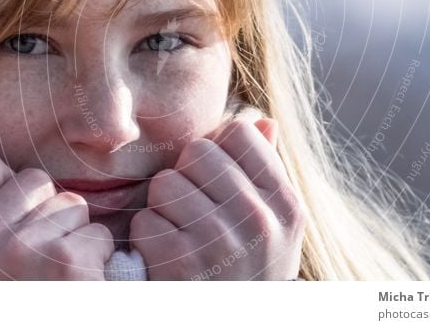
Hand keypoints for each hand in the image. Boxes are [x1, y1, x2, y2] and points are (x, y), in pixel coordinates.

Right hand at [0, 152, 113, 278]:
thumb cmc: (11, 302)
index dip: (10, 189)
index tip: (14, 223)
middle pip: (34, 180)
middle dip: (47, 212)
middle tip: (40, 258)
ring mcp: (19, 250)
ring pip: (70, 204)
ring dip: (75, 235)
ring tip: (58, 273)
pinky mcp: (65, 261)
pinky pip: (98, 231)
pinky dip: (98, 257)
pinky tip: (80, 283)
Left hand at [129, 111, 304, 279]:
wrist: (232, 322)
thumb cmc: (249, 267)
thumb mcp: (274, 224)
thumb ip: (266, 170)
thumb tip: (262, 119)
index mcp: (285, 203)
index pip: (238, 133)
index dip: (218, 150)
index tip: (216, 178)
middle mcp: (258, 220)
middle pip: (197, 153)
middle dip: (187, 177)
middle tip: (195, 211)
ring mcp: (219, 242)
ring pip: (165, 184)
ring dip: (164, 208)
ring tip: (183, 235)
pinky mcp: (180, 264)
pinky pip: (145, 220)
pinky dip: (148, 238)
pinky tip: (168, 257)